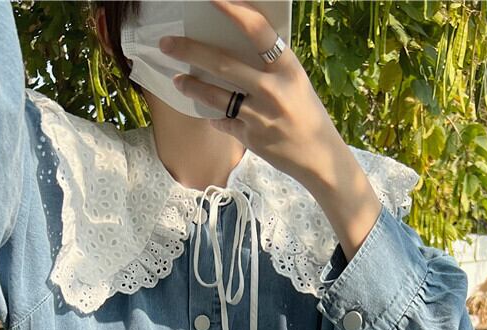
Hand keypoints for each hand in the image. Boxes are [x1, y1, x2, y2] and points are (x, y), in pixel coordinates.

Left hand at [159, 0, 340, 192]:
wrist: (319, 157)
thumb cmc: (306, 113)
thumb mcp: (294, 82)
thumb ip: (269, 66)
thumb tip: (233, 47)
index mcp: (287, 67)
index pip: (257, 30)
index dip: (233, 10)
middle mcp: (273, 89)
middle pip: (222, 64)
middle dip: (190, 51)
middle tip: (167, 44)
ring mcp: (260, 115)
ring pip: (215, 96)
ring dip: (192, 86)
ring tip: (178, 80)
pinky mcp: (251, 138)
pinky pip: (222, 122)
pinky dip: (215, 118)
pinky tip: (210, 115)